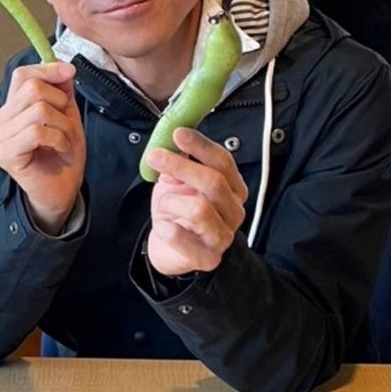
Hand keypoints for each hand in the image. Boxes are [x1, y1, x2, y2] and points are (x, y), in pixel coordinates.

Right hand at [0, 62, 85, 233]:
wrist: (62, 191)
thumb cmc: (62, 155)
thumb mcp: (67, 116)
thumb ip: (62, 91)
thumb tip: (63, 66)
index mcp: (14, 108)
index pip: (22, 75)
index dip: (47, 70)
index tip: (69, 72)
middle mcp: (2, 120)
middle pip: (32, 89)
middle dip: (60, 102)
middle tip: (67, 123)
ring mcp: (1, 138)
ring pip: (39, 110)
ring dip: (63, 125)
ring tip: (65, 140)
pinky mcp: (7, 154)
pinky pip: (37, 132)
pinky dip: (59, 139)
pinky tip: (60, 149)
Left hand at [144, 127, 249, 275]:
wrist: (171, 249)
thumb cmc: (178, 212)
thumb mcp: (177, 182)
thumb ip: (180, 162)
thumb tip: (173, 138)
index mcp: (233, 189)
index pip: (223, 162)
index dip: (201, 146)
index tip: (178, 133)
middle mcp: (234, 211)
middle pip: (213, 182)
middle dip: (181, 166)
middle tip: (155, 157)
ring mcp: (223, 236)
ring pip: (199, 209)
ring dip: (171, 201)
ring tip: (163, 206)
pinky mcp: (208, 258)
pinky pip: (181, 236)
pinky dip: (166, 228)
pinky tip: (164, 226)